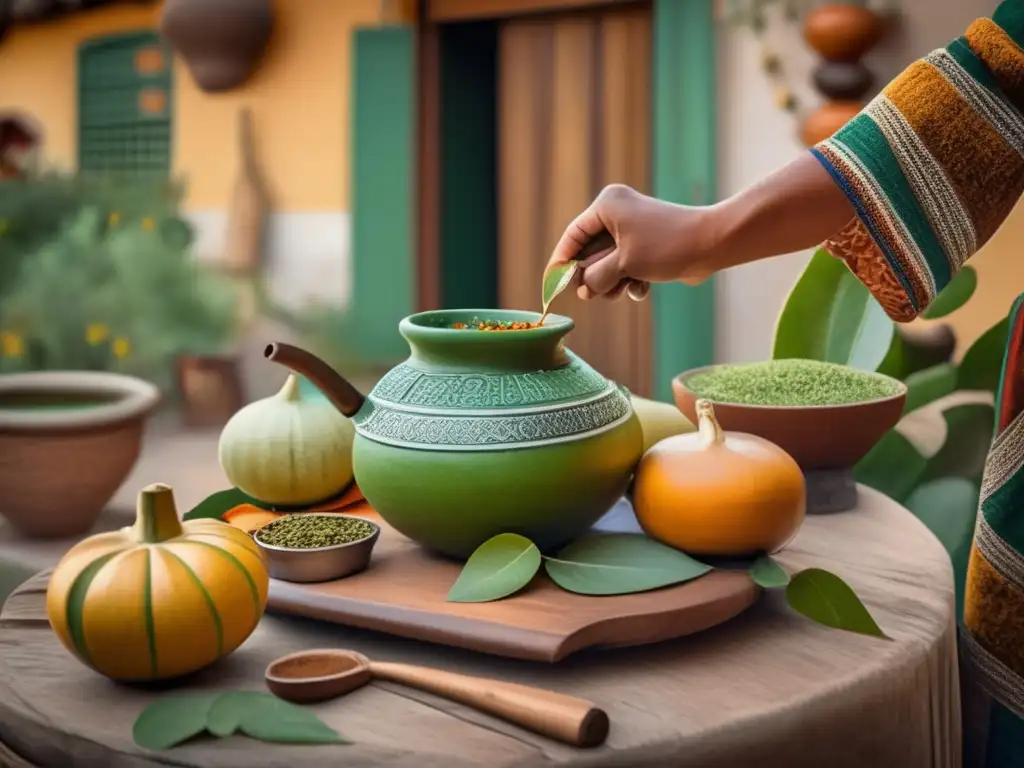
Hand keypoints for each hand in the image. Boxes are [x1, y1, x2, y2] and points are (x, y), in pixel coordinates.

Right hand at [547, 184, 721, 300]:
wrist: (711, 245)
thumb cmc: (666, 247)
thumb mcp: (623, 264)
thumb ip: (595, 277)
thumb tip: (582, 290)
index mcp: (607, 206)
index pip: (573, 235)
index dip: (561, 262)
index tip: (552, 286)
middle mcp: (617, 214)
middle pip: (589, 254)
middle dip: (594, 277)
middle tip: (594, 294)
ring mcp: (632, 230)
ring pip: (607, 265)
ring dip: (614, 283)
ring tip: (626, 288)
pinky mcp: (646, 246)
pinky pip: (626, 268)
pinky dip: (631, 281)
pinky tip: (643, 288)